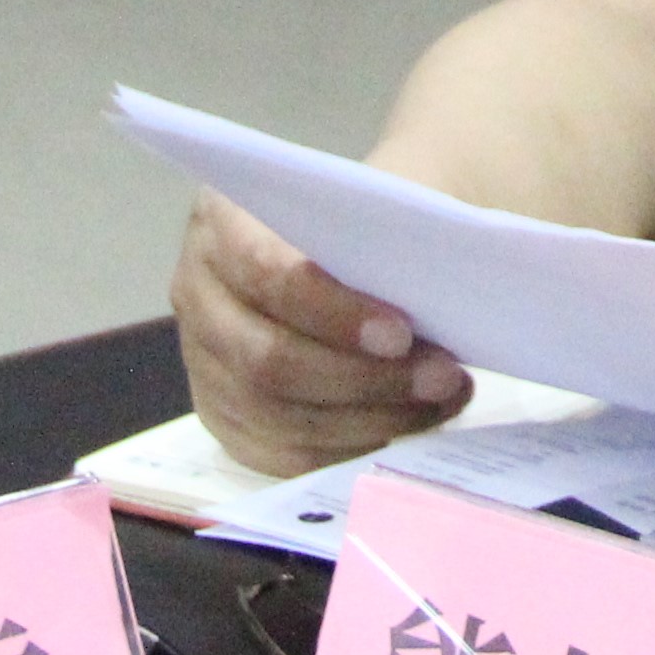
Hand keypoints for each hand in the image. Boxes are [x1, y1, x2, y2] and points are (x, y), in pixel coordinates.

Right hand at [173, 191, 468, 478]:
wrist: (347, 241)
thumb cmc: (366, 219)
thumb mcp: (381, 201)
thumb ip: (399, 227)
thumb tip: (457, 271)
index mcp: (222, 219)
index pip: (265, 272)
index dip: (333, 311)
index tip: (404, 332)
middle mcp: (197, 290)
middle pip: (267, 359)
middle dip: (362, 378)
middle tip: (443, 376)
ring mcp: (203, 359)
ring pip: (274, 414)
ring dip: (367, 417)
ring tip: (439, 399)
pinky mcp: (222, 414)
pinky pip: (278, 453)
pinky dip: (347, 448)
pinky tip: (405, 426)